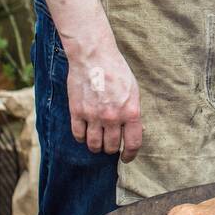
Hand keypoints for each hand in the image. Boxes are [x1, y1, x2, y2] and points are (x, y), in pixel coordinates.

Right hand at [66, 40, 142, 160]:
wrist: (94, 56)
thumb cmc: (116, 71)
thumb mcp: (133, 90)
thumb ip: (133, 112)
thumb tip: (136, 130)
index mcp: (130, 112)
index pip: (133, 143)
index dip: (130, 155)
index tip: (126, 157)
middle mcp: (112, 117)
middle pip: (111, 147)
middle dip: (111, 148)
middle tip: (110, 144)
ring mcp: (93, 115)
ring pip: (94, 145)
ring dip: (96, 146)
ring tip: (97, 141)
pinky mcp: (77, 112)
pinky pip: (78, 135)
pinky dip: (82, 137)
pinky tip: (85, 133)